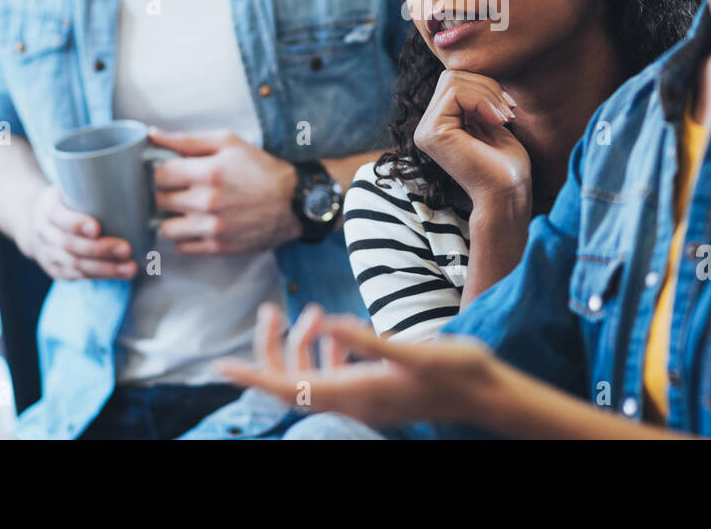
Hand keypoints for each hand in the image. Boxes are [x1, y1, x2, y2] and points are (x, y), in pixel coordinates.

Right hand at [16, 184, 137, 280]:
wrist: (32, 221)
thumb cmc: (65, 199)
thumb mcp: (68, 186)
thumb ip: (92, 184)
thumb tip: (140, 173)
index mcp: (47, 207)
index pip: (58, 217)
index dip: (76, 224)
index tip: (96, 227)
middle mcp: (44, 233)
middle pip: (69, 245)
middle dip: (99, 250)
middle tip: (126, 249)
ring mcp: (48, 253)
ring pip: (74, 266)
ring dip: (105, 269)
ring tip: (130, 268)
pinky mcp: (55, 269)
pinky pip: (77, 276)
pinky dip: (100, 276)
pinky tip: (121, 274)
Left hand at [147, 128, 300, 254]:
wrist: (294, 201)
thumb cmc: (261, 169)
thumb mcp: (228, 143)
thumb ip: (187, 140)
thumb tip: (152, 134)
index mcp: (208, 172)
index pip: (159, 175)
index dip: (163, 172)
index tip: (172, 173)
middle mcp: (207, 202)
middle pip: (159, 201)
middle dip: (167, 194)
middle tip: (181, 190)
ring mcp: (212, 228)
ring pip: (166, 229)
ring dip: (172, 219)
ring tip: (186, 211)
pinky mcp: (219, 247)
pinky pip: (182, 248)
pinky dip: (185, 238)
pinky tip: (198, 225)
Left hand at [215, 302, 498, 427]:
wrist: (489, 395)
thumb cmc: (460, 372)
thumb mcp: (416, 353)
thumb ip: (369, 341)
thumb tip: (328, 323)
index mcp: (357, 394)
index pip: (289, 387)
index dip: (254, 374)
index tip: (222, 364)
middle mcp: (354, 403)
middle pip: (292, 382)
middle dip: (272, 347)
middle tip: (269, 309)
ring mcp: (363, 400)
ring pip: (311, 376)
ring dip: (302, 344)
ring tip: (310, 308)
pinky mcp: (373, 393)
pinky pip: (333, 377)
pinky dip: (325, 352)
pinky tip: (335, 328)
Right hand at [413, 71, 530, 210]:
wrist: (508, 193)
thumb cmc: (506, 164)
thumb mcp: (491, 121)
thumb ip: (478, 98)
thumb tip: (473, 68)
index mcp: (439, 123)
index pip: (455, 80)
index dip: (485, 85)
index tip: (508, 107)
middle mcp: (426, 126)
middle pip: (452, 76)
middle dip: (487, 86)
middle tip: (508, 111)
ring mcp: (426, 130)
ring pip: (453, 80)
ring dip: (488, 93)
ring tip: (505, 118)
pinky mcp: (432, 132)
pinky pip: (455, 93)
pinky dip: (483, 101)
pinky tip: (498, 122)